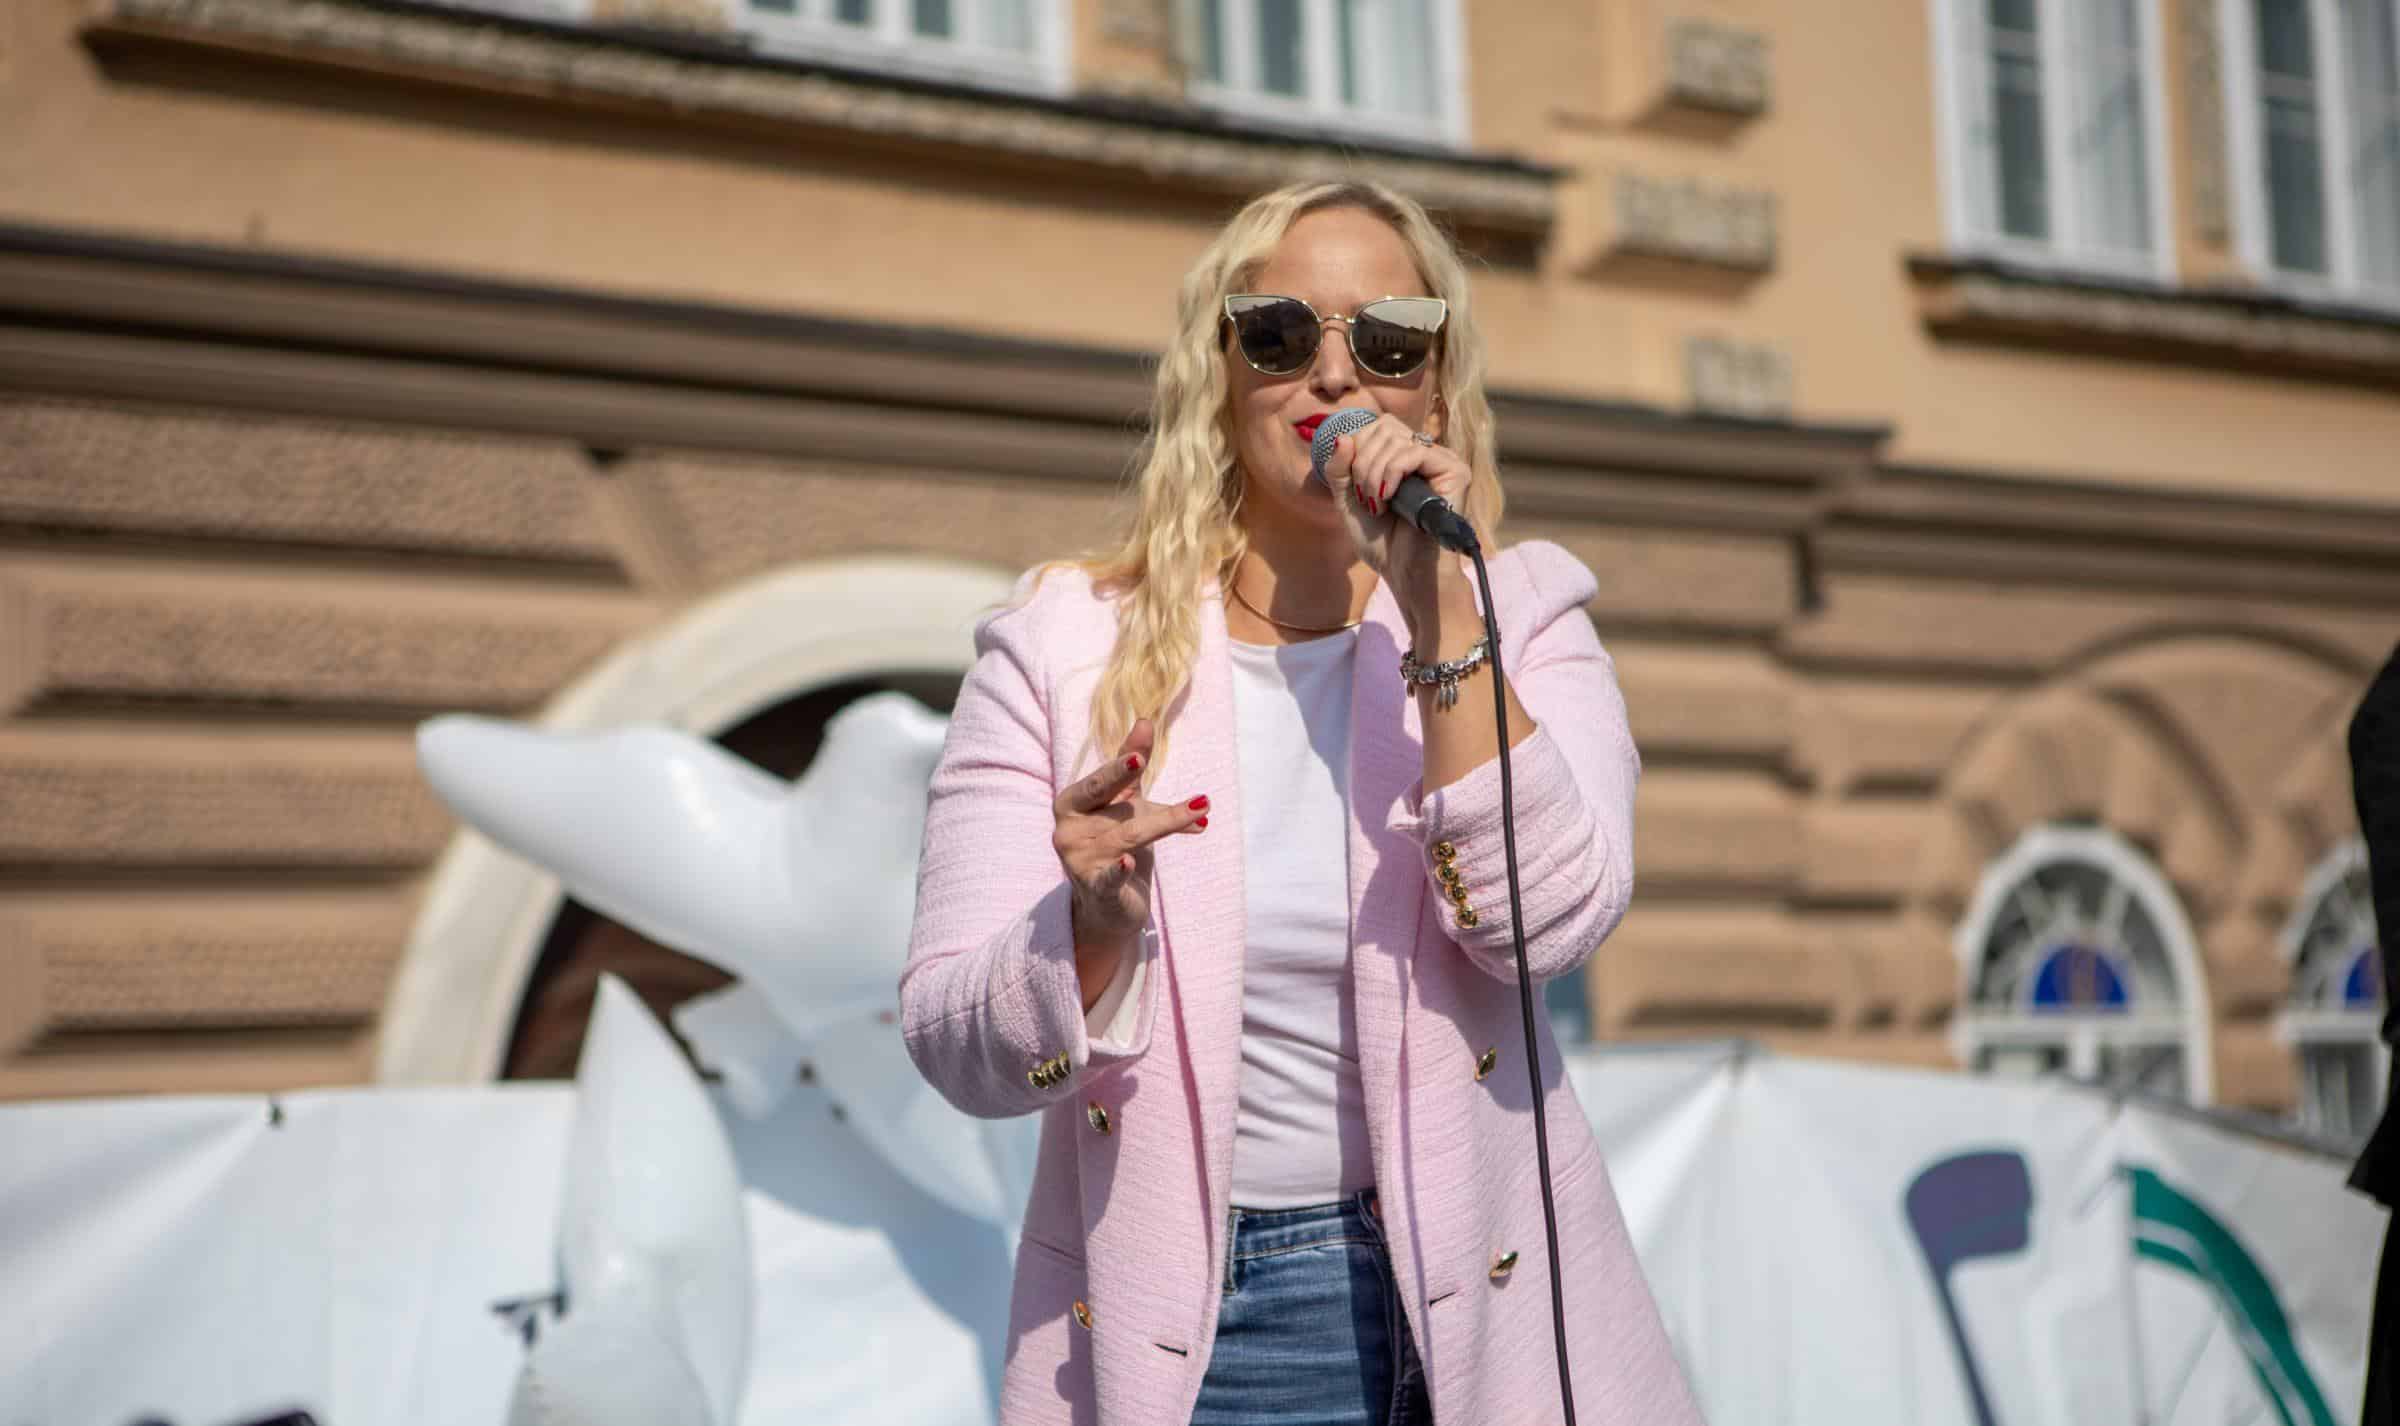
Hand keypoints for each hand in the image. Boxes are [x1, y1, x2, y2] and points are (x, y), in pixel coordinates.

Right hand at [1052, 717, 1207, 956]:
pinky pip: (1109, 878)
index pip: (1100, 780)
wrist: (1109, 905)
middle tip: (1137, 761)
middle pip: (1105, 799)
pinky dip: (1118, 871)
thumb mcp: (1126, 804)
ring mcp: (1079, 860)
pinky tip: (1128, 863)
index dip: (1117, 766)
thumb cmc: (1116, 843)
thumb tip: (1144, 720)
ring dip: (1167, 821)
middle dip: (1117, 777)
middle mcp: (1069, 829)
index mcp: (1072, 803)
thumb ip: (1132, 767)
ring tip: (1200, 809)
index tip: (1137, 752)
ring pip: (1129, 834)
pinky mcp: (1095, 890)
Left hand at [1316, 414, 1477, 613]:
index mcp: (1406, 456)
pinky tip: (1388, 498)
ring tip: (1377, 504)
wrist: (1405, 573)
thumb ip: (1340, 469)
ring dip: (1373, 473)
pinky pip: (1414, 452)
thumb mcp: (1349, 500)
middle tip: (1365, 498)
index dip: (1356, 450)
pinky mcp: (1456, 471)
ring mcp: (1444, 461)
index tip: (1354, 488)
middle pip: (1384, 427)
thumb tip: (1344, 436)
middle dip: (1362, 462)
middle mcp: (1427, 454)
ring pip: (1396, 439)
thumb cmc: (1382, 542)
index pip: (1377, 427)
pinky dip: (1391, 473)